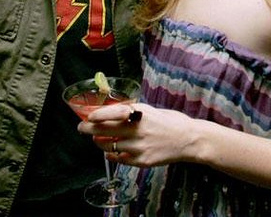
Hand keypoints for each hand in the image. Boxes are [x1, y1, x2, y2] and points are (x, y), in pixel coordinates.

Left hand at [78, 103, 193, 166]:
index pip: (112, 113)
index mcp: (139, 114)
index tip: (87, 116)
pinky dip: (112, 154)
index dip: (97, 115)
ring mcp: (139, 147)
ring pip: (109, 146)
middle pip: (105, 130)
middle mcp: (137, 130)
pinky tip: (111, 151)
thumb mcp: (150, 110)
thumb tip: (111, 110)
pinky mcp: (142, 161)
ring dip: (100, 142)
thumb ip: (132, 111)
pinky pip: (119, 158)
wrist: (188, 139)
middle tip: (82, 128)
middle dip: (89, 129)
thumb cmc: (169, 121)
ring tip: (98, 139)